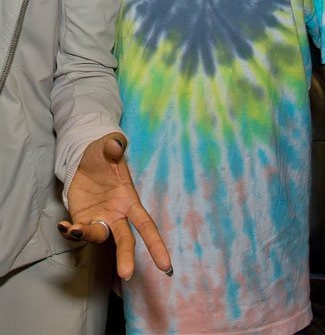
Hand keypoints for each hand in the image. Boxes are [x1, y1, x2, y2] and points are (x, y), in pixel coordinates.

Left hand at [58, 133, 171, 280]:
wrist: (85, 158)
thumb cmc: (103, 154)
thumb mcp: (108, 147)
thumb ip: (113, 147)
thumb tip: (115, 144)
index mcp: (129, 200)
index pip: (145, 225)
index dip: (156, 244)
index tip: (166, 266)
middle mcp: (116, 214)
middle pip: (125, 239)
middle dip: (126, 257)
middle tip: (126, 274)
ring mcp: (99, 218)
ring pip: (98, 236)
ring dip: (88, 235)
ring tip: (74, 228)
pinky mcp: (81, 219)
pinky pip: (77, 232)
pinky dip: (69, 232)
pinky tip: (62, 226)